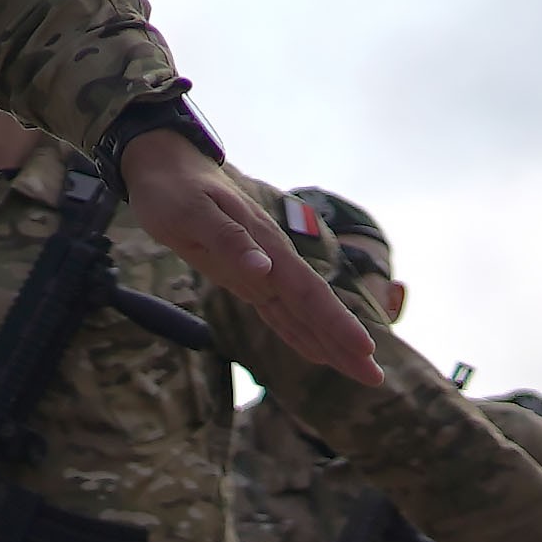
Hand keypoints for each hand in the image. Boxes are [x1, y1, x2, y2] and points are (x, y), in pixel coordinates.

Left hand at [123, 131, 379, 384]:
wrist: (167, 164)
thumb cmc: (174, 189)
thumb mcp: (191, 212)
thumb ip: (228, 240)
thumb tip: (263, 269)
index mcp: (265, 247)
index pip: (308, 292)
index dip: (334, 322)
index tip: (363, 349)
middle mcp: (271, 261)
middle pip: (314, 308)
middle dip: (344, 343)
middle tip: (375, 377)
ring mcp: (261, 270)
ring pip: (301, 313)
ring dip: (329, 343)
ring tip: (361, 372)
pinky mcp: (245, 276)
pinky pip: (278, 310)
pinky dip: (299, 332)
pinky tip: (317, 351)